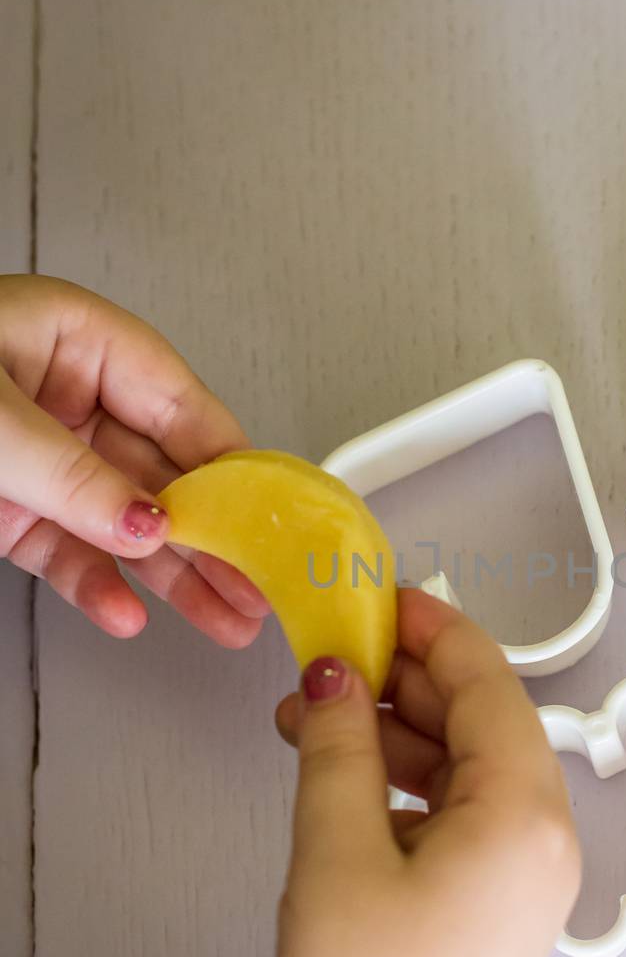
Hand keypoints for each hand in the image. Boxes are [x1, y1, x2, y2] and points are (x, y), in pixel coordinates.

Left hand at [0, 274, 267, 643]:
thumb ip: (71, 474)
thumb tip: (145, 522)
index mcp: (74, 338)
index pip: (180, 403)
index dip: (230, 464)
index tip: (268, 517)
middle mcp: (64, 394)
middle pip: (162, 470)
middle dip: (211, 536)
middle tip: (256, 585)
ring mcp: (37, 454)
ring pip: (122, 518)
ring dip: (169, 575)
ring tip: (220, 619)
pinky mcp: (6, 505)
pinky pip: (65, 547)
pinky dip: (93, 583)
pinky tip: (124, 613)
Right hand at [183, 589, 580, 956]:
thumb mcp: (335, 844)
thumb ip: (340, 740)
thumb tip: (337, 672)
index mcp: (526, 813)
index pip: (488, 683)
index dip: (430, 630)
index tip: (375, 598)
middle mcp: (546, 841)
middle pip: (483, 723)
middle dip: (404, 683)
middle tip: (329, 657)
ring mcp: (526, 880)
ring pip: (467, 770)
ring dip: (396, 735)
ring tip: (312, 720)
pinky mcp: (497, 911)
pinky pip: (461, 817)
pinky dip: (407, 787)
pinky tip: (345, 777)